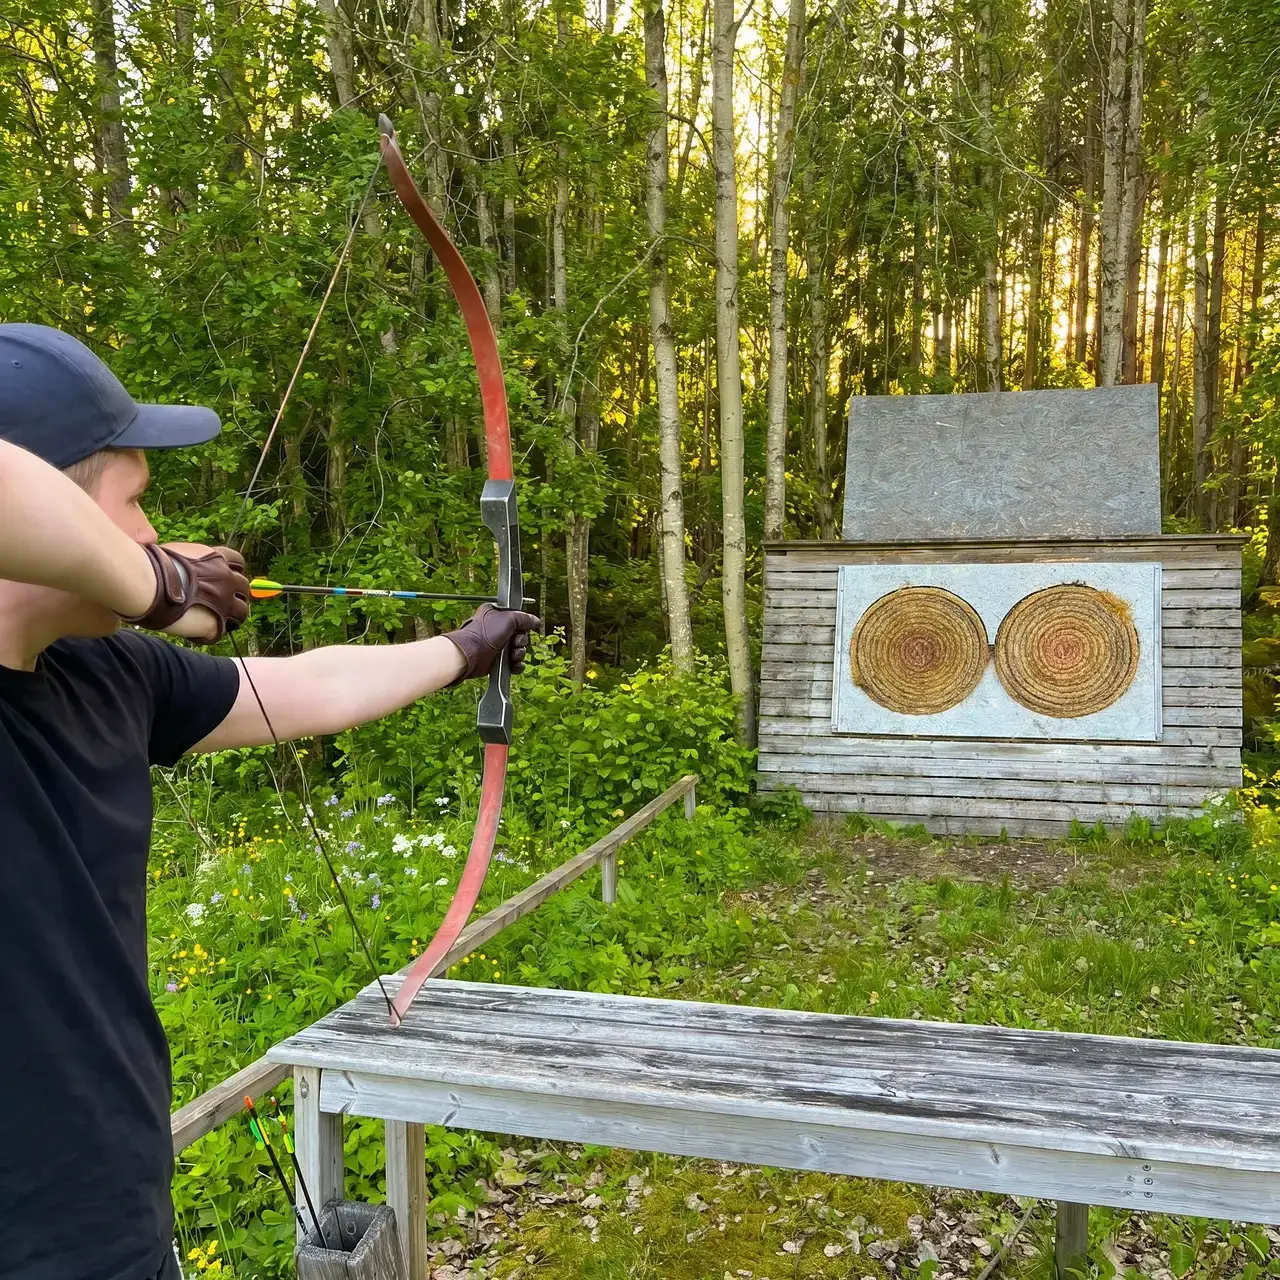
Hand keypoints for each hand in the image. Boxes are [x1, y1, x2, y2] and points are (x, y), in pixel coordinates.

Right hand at [120, 542, 250, 643]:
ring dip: (231, 616)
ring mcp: (225, 602)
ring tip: (214, 621)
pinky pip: (219, 633)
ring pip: (242, 612)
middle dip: (235, 594)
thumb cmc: (151, 565)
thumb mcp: (176, 552)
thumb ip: (186, 560)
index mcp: (217, 557)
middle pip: (244, 587)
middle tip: (221, 602)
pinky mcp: (216, 624)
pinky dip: (207, 634)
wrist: (147, 583)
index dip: (232, 571)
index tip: (225, 577)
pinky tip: (193, 633)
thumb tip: (168, 556)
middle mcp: (227, 578)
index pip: (238, 563)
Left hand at [442, 604, 541, 684]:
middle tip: (514, 642)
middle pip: (520, 635)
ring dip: (519, 654)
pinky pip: (514, 663)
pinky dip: (516, 665)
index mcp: (496, 615)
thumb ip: (525, 618)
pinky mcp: (497, 661)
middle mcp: (497, 630)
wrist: (470, 654)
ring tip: (512, 655)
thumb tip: (536, 621)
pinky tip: (513, 664)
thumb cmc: (484, 634)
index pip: (518, 618)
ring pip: (518, 650)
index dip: (522, 625)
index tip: (521, 628)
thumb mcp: (509, 618)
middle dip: (521, 641)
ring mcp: (497, 646)